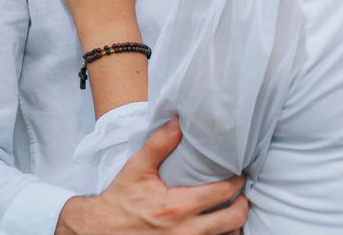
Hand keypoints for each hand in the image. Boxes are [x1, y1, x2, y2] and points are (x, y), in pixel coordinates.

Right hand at [56, 117, 247, 234]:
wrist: (100, 232)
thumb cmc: (121, 200)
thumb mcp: (137, 168)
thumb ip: (160, 143)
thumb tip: (179, 119)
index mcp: (178, 207)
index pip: (223, 193)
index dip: (236, 180)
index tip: (238, 172)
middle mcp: (186, 232)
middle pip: (234, 220)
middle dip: (242, 204)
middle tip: (241, 192)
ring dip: (233, 225)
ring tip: (232, 209)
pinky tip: (217, 227)